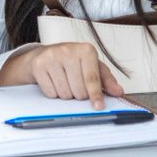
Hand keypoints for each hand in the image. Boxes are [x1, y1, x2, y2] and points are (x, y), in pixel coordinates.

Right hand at [5, 43, 123, 107]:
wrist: (44, 55)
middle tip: (76, 86)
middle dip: (79, 94)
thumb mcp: (92, 66)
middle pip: (79, 89)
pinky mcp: (39, 65)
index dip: (95, 94)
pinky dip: (53, 93)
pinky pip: (50, 92)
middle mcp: (69, 50)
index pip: (92, 78)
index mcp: (86, 50)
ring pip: (65, 93)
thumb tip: (118, 91)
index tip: (98, 106)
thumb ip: (106, 79)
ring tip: (65, 82)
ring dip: (66, 94)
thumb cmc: (72, 62)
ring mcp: (52, 57)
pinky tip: (54, 82)